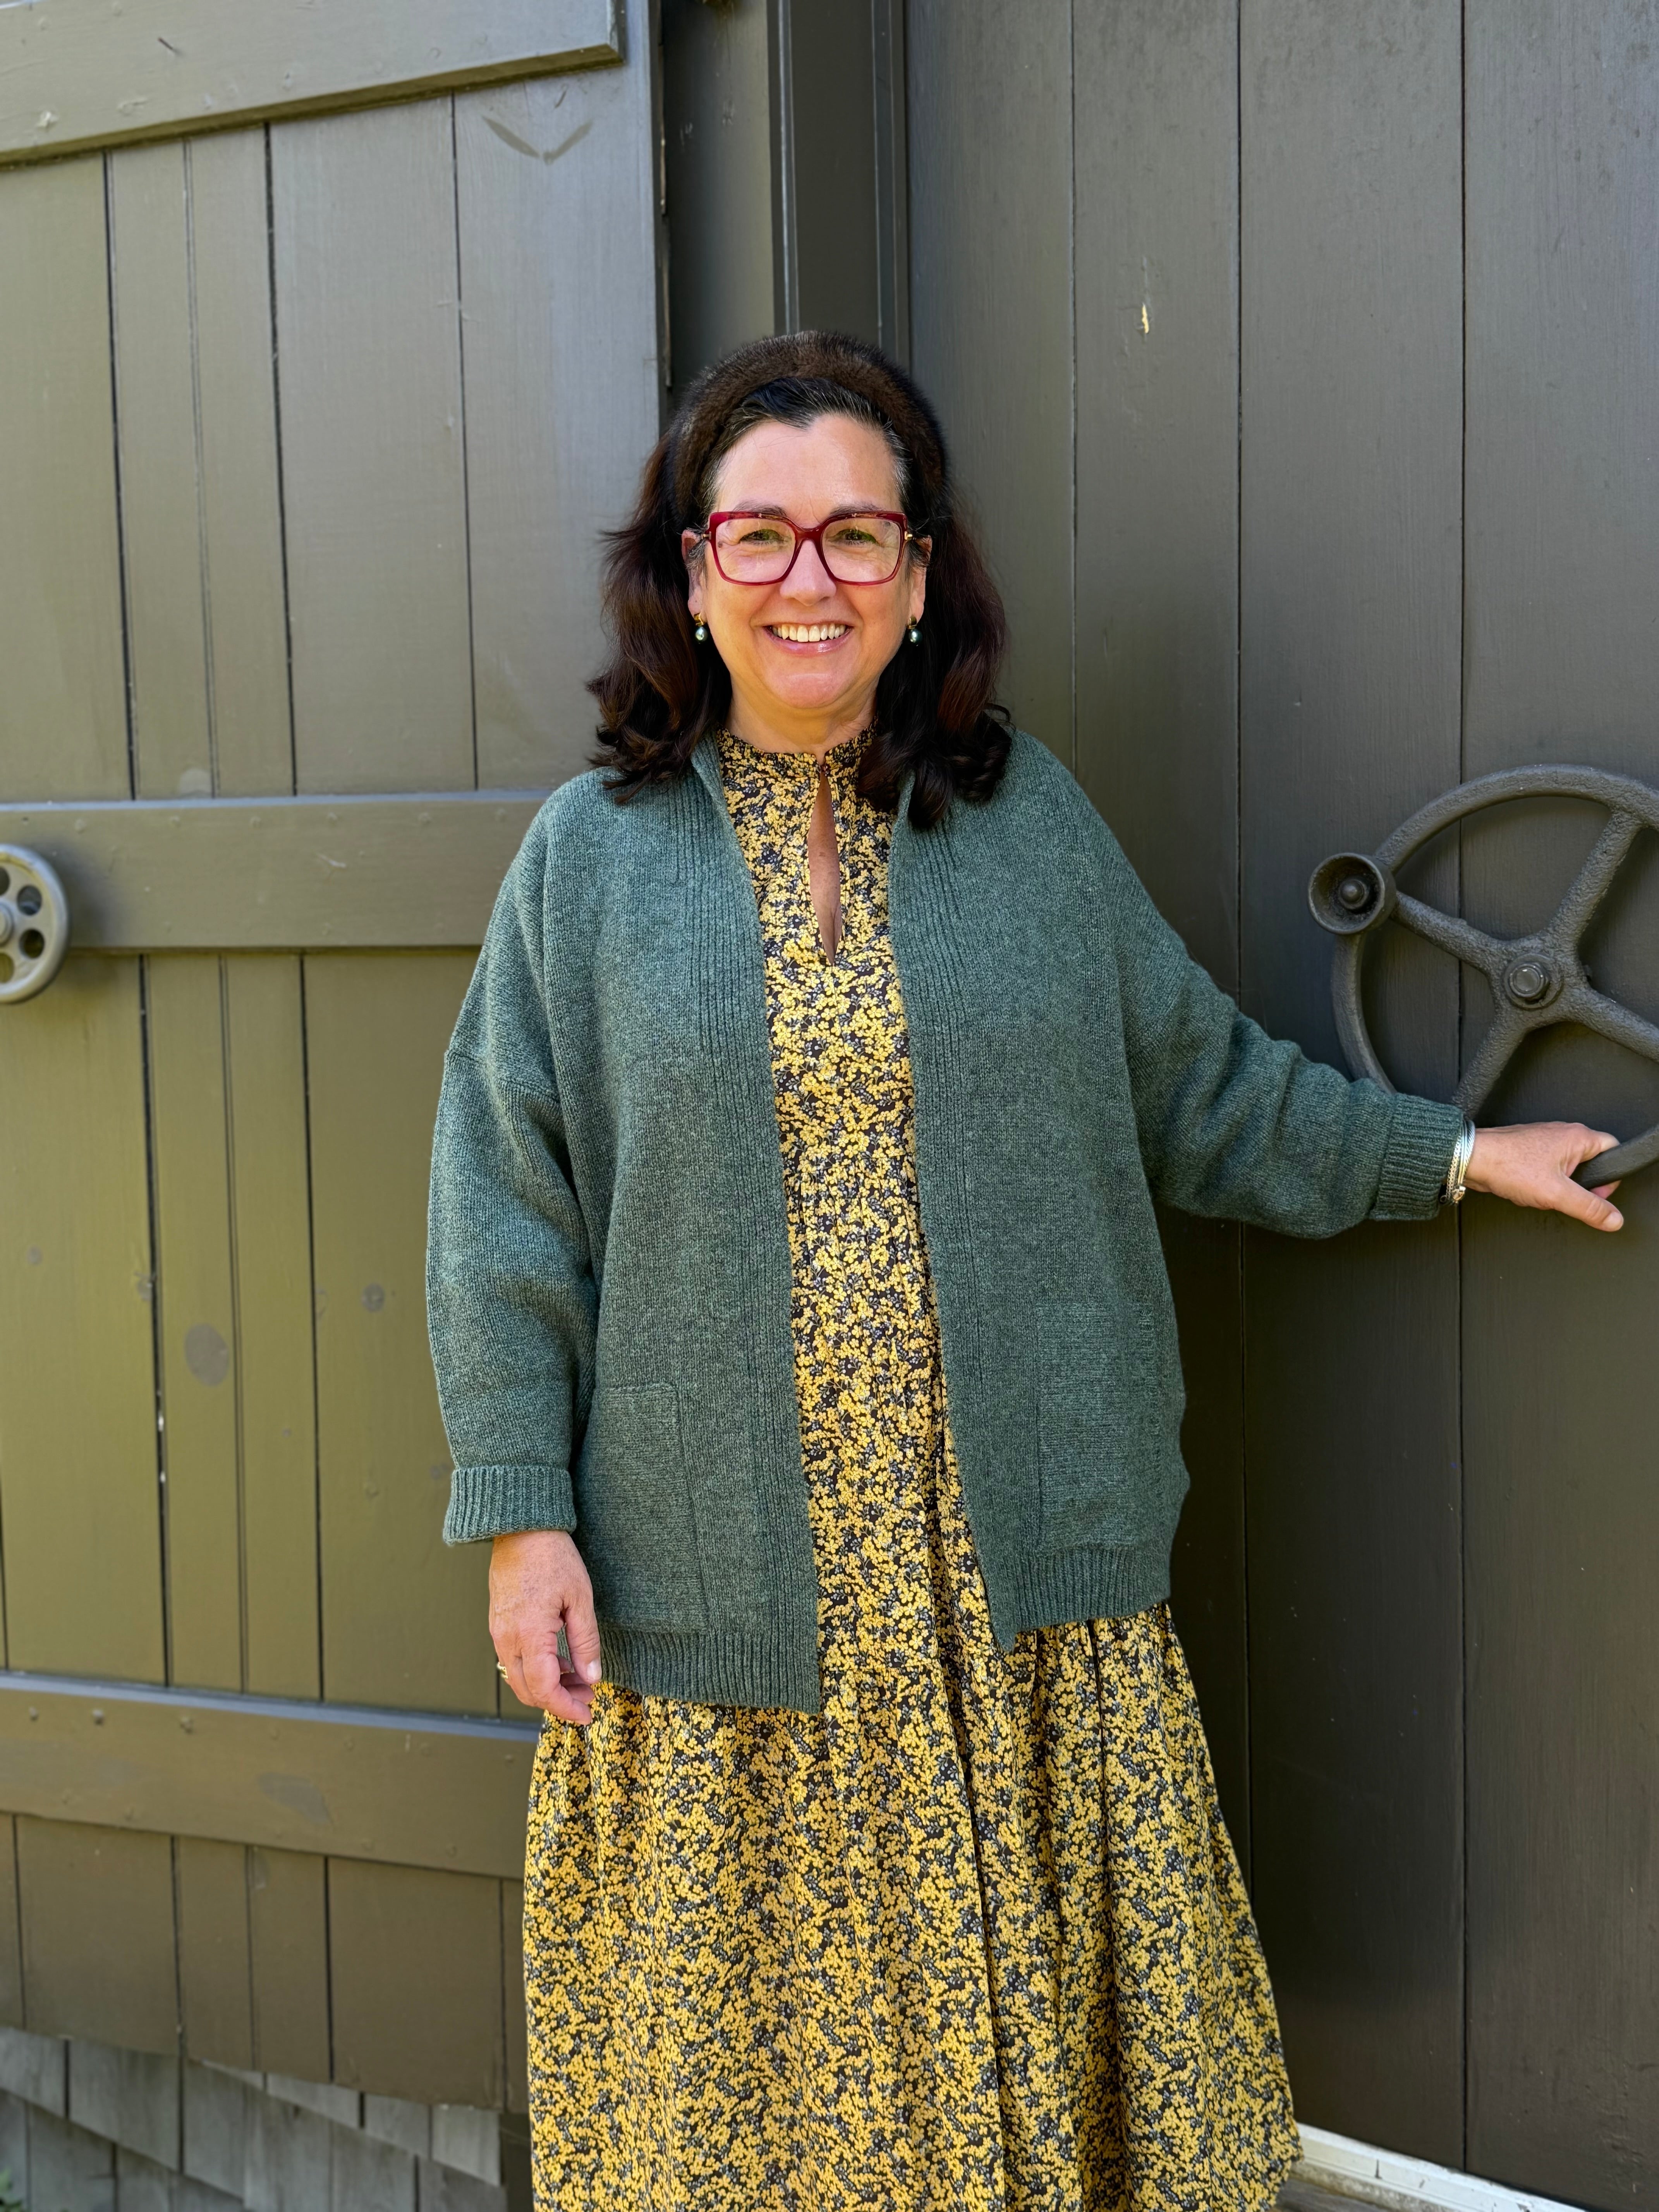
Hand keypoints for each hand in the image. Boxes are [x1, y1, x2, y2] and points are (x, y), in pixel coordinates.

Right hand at [490, 1529, 602, 1725]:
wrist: (522, 1530)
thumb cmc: (552, 1558)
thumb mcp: (579, 1599)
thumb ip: (585, 1642)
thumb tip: (591, 1677)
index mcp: (529, 1635)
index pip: (544, 1689)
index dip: (566, 1708)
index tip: (587, 1714)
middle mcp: (508, 1639)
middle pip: (528, 1691)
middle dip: (559, 1701)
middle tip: (588, 1697)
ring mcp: (499, 1633)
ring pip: (520, 1678)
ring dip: (547, 1686)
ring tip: (579, 1679)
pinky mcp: (498, 1625)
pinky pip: (514, 1660)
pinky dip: (536, 1670)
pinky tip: (560, 1661)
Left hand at [1465, 1122, 1623, 1231]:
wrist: (1471, 1159)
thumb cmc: (1507, 1165)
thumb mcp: (1556, 1194)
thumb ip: (1589, 1207)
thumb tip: (1613, 1218)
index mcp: (1578, 1136)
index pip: (1614, 1151)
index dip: (1611, 1178)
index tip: (1597, 1195)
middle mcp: (1564, 1133)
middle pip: (1591, 1164)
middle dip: (1579, 1186)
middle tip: (1564, 1195)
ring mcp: (1546, 1141)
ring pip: (1567, 1171)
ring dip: (1557, 1187)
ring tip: (1541, 1191)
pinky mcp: (1530, 1151)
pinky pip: (1547, 1172)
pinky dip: (1541, 1184)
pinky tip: (1527, 1188)